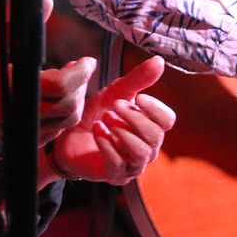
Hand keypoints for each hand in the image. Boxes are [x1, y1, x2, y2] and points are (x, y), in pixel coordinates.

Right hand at [0, 0, 87, 139]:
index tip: (87, 60)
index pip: (62, 85)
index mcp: (20, 89)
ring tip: (72, 83)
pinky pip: (58, 130)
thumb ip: (21, 24)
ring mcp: (28, 128)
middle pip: (70, 105)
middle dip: (81, 85)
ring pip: (67, 120)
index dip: (80, 72)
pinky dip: (65, 115)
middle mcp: (26, 113)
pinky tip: (62, 100)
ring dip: (76, 100)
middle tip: (79, 68)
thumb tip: (45, 1)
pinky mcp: (29, 138)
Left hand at [49, 55, 173, 184]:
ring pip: (141, 153)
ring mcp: (131, 165)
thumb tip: (159, 61)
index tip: (138, 97)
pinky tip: (97, 130)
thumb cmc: (96, 114)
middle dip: (134, 118)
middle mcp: (147, 148)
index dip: (155, 108)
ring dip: (122, 132)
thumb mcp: (116, 92)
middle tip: (114, 106)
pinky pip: (118, 164)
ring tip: (105, 120)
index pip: (167, 121)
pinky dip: (107, 144)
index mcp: (150, 127)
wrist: (68, 135)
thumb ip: (138, 79)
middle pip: (155, 137)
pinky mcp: (114, 175)